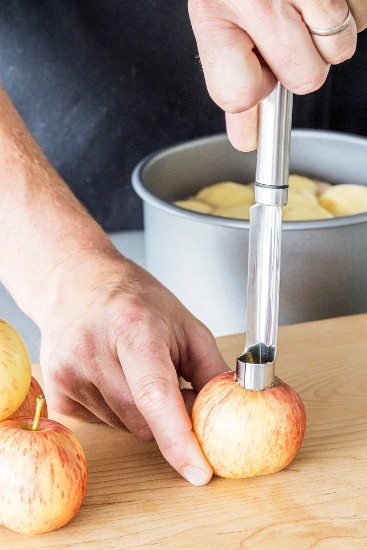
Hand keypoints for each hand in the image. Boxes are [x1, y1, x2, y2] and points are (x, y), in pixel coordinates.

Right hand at [39, 250, 227, 485]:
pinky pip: (102, 423)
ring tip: (134, 367)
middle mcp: (92, 351)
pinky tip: (112, 375)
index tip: (199, 472)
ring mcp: (68, 374)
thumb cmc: (136, 301)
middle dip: (168, 416)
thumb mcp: (185, 324)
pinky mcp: (57, 392)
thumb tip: (227, 416)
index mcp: (132, 327)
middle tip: (173, 383)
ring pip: (124, 425)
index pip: (155, 393)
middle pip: (143, 420)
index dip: (178, 438)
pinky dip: (118, 410)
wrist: (77, 284)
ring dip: (142, 411)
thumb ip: (211, 371)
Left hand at [189, 0, 366, 150]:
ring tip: (305, 1)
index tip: (257, 74)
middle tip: (286, 27)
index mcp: (216, 13)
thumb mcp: (219, 21)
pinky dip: (350, 8)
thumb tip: (247, 140)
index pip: (241, 95)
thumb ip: (232, 83)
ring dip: (327, 34)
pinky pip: (363, 19)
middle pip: (306, 79)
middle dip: (300, 62)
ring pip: (340, 51)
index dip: (254, 90)